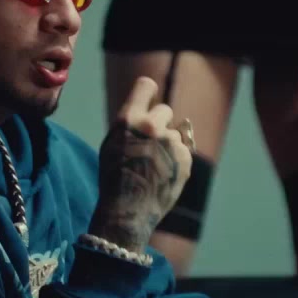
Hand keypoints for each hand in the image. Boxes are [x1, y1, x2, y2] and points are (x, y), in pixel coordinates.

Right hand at [91, 76, 192, 251]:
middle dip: (160, 122)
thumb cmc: (114, 177)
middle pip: (164, 109)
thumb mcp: (112, 143)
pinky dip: (176, 159)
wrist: (128, 212)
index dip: (148, 93)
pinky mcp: (185, 158)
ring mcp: (171, 142)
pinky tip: (163, 174)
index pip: (146, 85)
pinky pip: (182, 149)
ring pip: (174, 133)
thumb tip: (148, 108)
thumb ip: (130, 123)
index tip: (149, 100)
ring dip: (168, 144)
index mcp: (129, 119)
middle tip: (150, 143)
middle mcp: (152, 126)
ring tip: (154, 166)